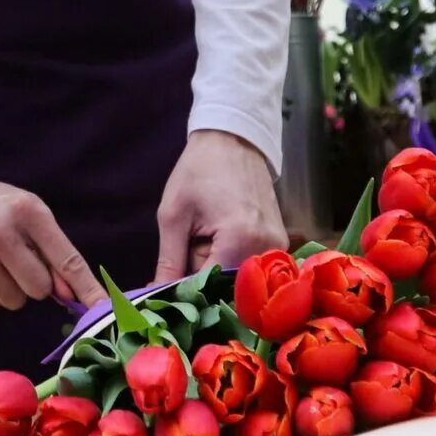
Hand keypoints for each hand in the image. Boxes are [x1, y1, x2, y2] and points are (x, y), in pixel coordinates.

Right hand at [0, 177, 109, 313]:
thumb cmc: (2, 208)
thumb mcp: (34, 216)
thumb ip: (55, 254)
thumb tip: (70, 296)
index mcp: (29, 213)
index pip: (66, 259)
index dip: (86, 288)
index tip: (103, 309)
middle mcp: (0, 232)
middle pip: (38, 289)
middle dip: (36, 283)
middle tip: (22, 262)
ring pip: (13, 301)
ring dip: (13, 290)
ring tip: (0, 264)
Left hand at [154, 130, 286, 284]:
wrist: (233, 140)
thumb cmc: (198, 171)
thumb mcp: (173, 215)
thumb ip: (169, 261)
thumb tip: (155, 295)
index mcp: (238, 240)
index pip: (208, 287)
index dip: (185, 289)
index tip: (169, 280)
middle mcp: (265, 248)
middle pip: (226, 286)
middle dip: (203, 275)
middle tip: (193, 242)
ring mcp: (278, 246)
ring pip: (238, 278)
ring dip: (217, 266)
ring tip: (208, 235)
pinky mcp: (280, 242)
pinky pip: (251, 266)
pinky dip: (232, 259)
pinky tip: (223, 236)